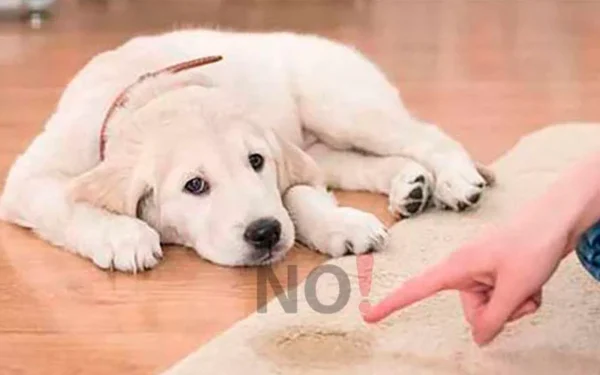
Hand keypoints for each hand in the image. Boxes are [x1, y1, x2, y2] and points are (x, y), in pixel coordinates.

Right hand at [363, 215, 570, 345]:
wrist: (556, 220)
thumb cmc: (531, 243)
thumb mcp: (514, 289)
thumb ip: (494, 318)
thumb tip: (479, 339)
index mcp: (456, 267)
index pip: (416, 289)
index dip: (392, 303)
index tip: (369, 315)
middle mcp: (464, 270)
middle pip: (473, 312)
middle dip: (499, 312)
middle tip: (518, 291)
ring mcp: (481, 272)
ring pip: (491, 308)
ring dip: (514, 304)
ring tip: (528, 282)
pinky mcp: (495, 274)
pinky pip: (502, 300)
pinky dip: (520, 297)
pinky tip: (532, 281)